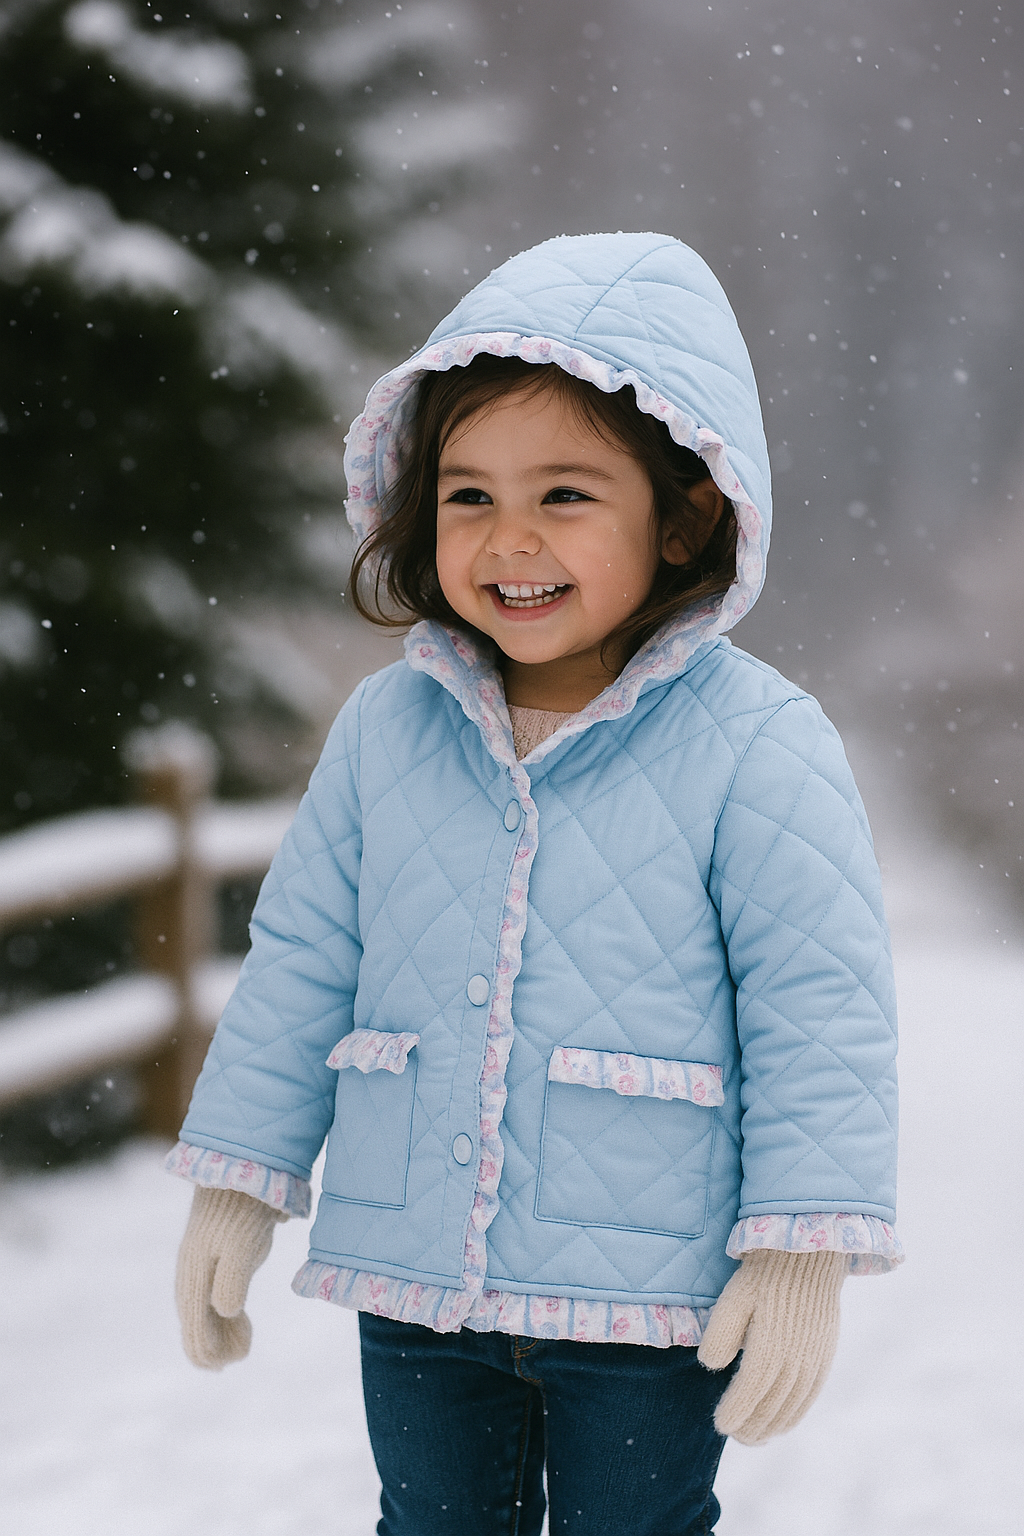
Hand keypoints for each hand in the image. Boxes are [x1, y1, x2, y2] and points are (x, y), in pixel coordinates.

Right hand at [175, 1186, 282, 1368]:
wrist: (243, 1173)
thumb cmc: (242, 1212)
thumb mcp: (240, 1246)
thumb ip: (230, 1280)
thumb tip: (224, 1311)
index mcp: (194, 1274)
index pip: (193, 1323)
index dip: (206, 1348)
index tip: (224, 1364)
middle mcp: (193, 1273)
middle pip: (195, 1320)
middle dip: (213, 1344)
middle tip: (236, 1359)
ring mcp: (204, 1264)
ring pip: (206, 1309)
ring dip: (221, 1332)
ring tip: (241, 1349)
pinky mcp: (219, 1256)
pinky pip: (216, 1294)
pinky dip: (227, 1314)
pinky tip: (241, 1321)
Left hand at [697, 1248, 845, 1443]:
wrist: (807, 1256)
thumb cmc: (763, 1275)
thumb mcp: (734, 1297)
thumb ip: (721, 1334)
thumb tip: (712, 1366)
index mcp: (770, 1346)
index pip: (750, 1392)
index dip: (735, 1412)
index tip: (719, 1424)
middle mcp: (795, 1360)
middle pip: (771, 1406)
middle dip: (751, 1427)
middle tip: (734, 1436)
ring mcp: (814, 1360)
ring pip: (791, 1407)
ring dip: (772, 1427)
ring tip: (754, 1438)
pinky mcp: (825, 1356)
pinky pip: (810, 1397)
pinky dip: (795, 1415)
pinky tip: (783, 1424)